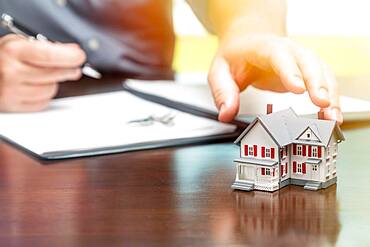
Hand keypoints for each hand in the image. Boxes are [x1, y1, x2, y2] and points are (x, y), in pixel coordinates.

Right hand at [0, 34, 85, 111]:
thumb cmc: (2, 57)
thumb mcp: (19, 43)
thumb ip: (47, 47)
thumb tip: (73, 53)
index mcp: (13, 51)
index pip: (49, 56)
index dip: (69, 57)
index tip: (80, 57)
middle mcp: (11, 72)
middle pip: (54, 75)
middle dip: (68, 70)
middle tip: (74, 68)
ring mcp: (11, 91)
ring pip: (51, 90)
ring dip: (52, 83)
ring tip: (42, 76)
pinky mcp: (13, 106)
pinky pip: (42, 103)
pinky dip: (43, 96)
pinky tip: (34, 87)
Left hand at [208, 33, 342, 123]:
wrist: (249, 41)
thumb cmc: (236, 56)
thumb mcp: (219, 72)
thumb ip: (222, 92)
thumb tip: (226, 114)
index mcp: (264, 48)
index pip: (279, 55)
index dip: (290, 71)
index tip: (297, 88)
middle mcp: (288, 50)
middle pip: (308, 62)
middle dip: (317, 83)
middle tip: (322, 104)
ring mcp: (300, 60)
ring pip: (322, 72)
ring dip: (331, 95)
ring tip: (333, 118)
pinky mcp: (308, 71)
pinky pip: (325, 82)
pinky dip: (332, 99)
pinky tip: (333, 117)